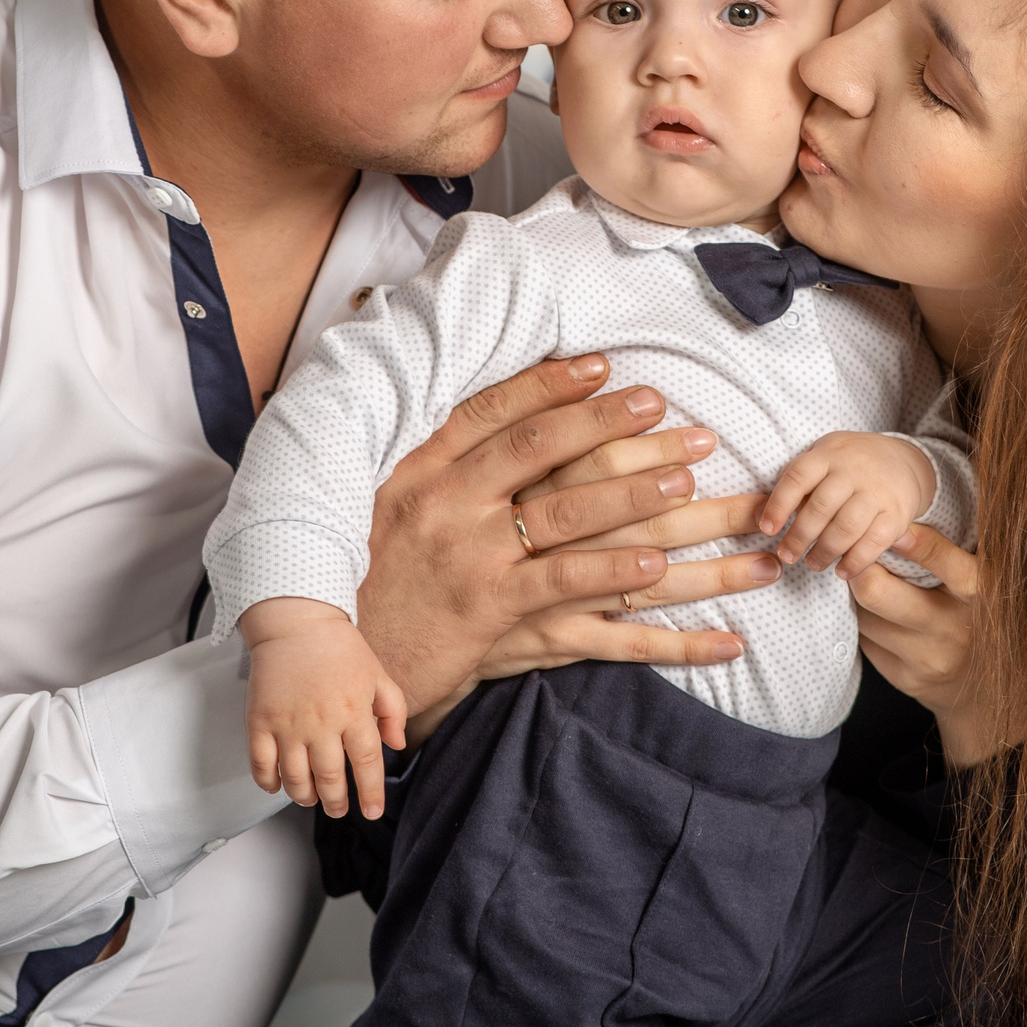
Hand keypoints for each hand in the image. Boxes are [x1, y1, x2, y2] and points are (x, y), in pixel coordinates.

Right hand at [238, 599, 406, 817]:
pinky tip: (278, 785)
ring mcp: (288, 724)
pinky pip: (261, 765)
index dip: (371, 793)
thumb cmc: (339, 647)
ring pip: (296, 780)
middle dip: (336, 803)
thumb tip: (397, 745)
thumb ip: (393, 711)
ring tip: (312, 799)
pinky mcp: (260, 721)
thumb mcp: (378, 674)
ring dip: (305, 797)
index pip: (367, 765)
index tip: (372, 811)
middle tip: (338, 809)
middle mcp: (322, 723)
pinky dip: (269, 782)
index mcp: (354, 712)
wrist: (296, 621)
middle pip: (330, 779)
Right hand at [355, 355, 768, 725]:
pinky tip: (658, 565)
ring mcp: (468, 555)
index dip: (553, 385)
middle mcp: (447, 502)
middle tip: (664, 407)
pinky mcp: (486, 610)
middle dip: (608, 424)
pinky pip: (563, 584)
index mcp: (424, 470)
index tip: (604, 366)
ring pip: (565, 513)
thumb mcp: (392, 509)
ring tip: (686, 478)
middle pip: (541, 449)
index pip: (495, 411)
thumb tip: (497, 427)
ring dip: (632, 493)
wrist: (340, 660)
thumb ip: (442, 469)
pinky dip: (613, 573)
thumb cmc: (373, 581)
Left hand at [760, 432, 936, 578]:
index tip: (766, 529)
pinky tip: (841, 571)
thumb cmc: (849, 466)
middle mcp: (854, 470)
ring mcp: (878, 492)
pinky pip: (875, 542)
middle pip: (821, 506)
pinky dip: (856, 561)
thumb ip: (799, 481)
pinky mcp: (897, 514)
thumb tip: (762, 514)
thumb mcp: (824, 458)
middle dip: (799, 536)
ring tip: (812, 564)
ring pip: (846, 527)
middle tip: (787, 555)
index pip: (798, 477)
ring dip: (825, 551)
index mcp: (829, 454)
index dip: (778, 505)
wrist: (904, 461)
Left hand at [851, 522, 1011, 769]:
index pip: (952, 568)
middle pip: (877, 593)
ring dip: (860, 596)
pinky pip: (866, 640)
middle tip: (855, 553)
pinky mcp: (905, 678)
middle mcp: (955, 630)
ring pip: (865, 614)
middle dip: (858, 568)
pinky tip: (881, 615)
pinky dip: (866, 621)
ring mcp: (927, 658)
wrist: (992, 691)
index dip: (920, 545)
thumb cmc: (982, 616)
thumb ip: (957, 553)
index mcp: (983, 597)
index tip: (897, 526)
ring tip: (873, 583)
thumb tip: (908, 516)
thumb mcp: (986, 583)